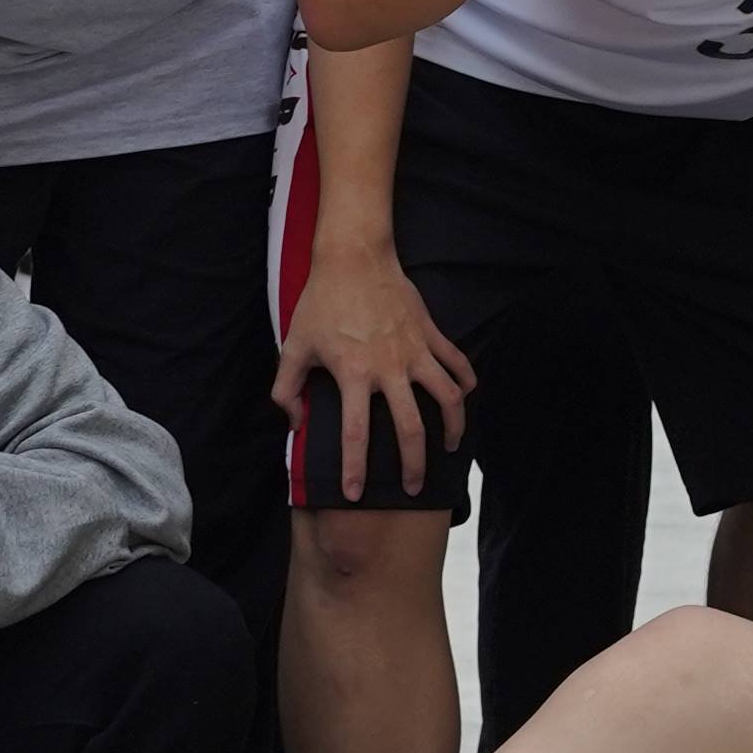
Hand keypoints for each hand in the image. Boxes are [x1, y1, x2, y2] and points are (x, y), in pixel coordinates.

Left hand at [272, 232, 472, 489]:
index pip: (355, 434)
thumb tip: (294, 423)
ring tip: (449, 448)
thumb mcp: (293, 346)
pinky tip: (466, 398)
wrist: (354, 258)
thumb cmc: (320, 302)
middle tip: (413, 488)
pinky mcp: (431, 333)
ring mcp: (416, 350)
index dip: (355, 469)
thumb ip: (286, 389)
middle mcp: (390, 368)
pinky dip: (466, 382)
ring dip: (452, 428)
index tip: (356, 494)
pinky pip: (457, 362)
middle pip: (411, 427)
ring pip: (448, 398)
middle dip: (414, 465)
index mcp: (354, 374)